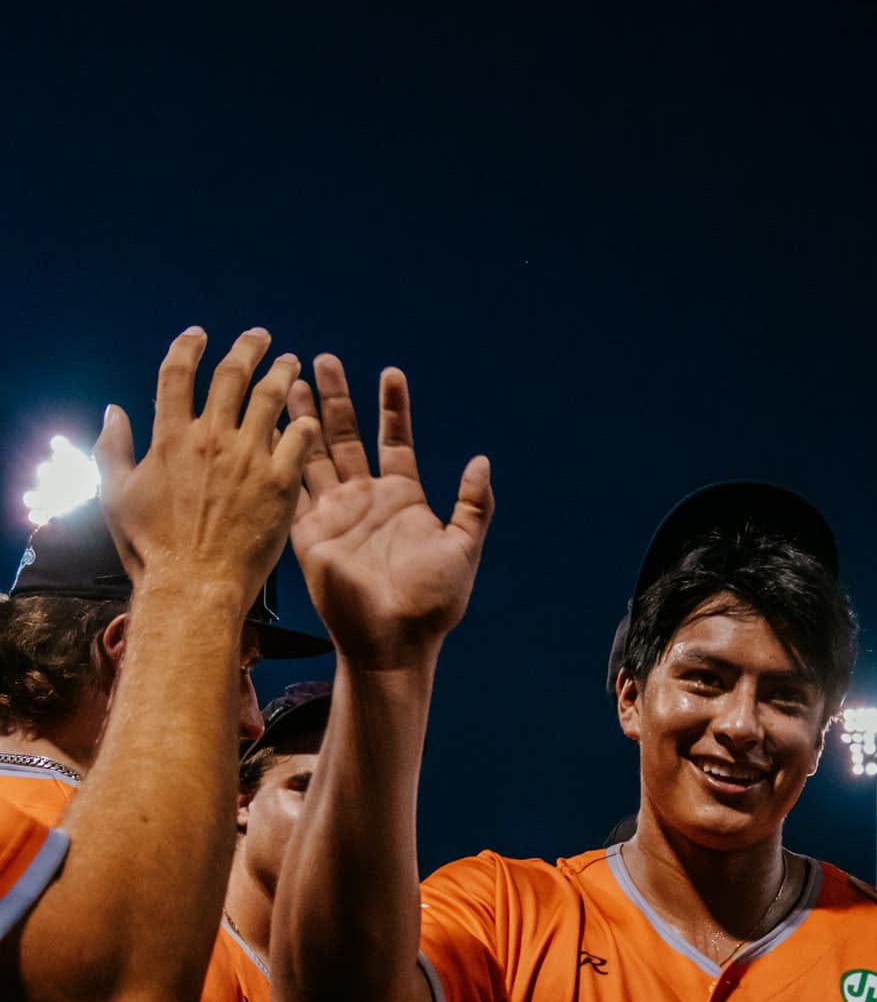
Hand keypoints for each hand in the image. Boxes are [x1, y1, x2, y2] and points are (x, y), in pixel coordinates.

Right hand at [96, 327, 312, 610]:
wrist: (193, 586)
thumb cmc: (151, 549)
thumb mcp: (115, 496)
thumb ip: (112, 449)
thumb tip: (113, 412)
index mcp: (170, 438)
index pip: (177, 375)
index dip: (187, 348)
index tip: (197, 335)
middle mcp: (212, 439)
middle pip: (231, 377)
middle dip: (246, 349)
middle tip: (259, 336)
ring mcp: (248, 459)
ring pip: (270, 399)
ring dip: (282, 374)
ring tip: (292, 362)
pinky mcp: (279, 484)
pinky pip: (298, 442)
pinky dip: (303, 425)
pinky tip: (310, 419)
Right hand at [288, 355, 492, 666]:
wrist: (393, 642)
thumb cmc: (432, 604)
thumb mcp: (463, 549)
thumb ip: (474, 505)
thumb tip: (481, 461)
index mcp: (403, 498)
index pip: (395, 440)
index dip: (393, 407)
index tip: (391, 372)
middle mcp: (365, 499)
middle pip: (346, 436)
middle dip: (334, 398)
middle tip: (321, 358)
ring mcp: (334, 513)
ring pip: (313, 454)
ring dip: (302, 418)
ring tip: (289, 379)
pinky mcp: (309, 533)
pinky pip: (292, 489)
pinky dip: (281, 458)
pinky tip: (269, 428)